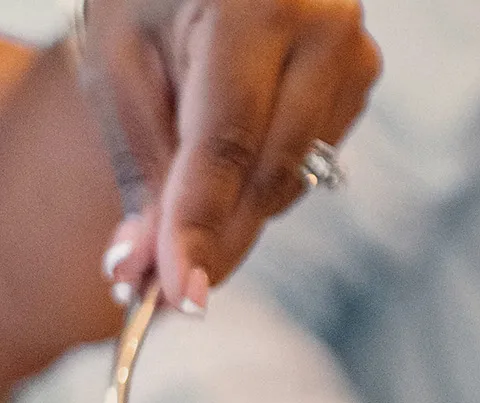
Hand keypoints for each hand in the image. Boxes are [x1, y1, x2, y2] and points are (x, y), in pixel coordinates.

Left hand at [85, 0, 380, 311]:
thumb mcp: (120, 68)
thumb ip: (138, 170)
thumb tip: (137, 271)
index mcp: (258, 3)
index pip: (227, 144)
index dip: (199, 228)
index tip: (180, 295)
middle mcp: (324, 24)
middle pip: (266, 177)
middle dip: (211, 246)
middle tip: (161, 295)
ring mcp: (354, 54)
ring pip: (286, 183)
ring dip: (229, 220)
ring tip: (173, 219)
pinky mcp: (359, 81)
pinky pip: (301, 168)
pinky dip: (253, 189)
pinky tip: (221, 166)